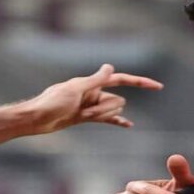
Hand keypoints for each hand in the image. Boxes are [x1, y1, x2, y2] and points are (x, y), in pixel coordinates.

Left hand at [20, 64, 162, 134]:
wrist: (36, 119)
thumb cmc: (52, 102)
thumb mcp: (75, 90)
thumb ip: (95, 80)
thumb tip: (110, 67)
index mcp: (92, 82)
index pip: (121, 80)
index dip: (140, 82)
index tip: (157, 86)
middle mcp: (93, 91)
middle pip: (115, 101)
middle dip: (105, 109)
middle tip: (83, 110)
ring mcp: (91, 104)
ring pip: (110, 112)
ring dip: (99, 116)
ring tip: (79, 115)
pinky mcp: (86, 116)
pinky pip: (106, 119)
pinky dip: (116, 121)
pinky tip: (128, 125)